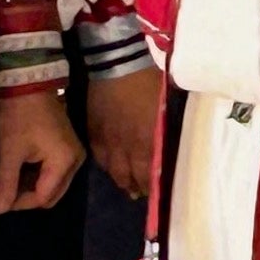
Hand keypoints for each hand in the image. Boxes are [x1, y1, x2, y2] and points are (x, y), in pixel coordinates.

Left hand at [0, 92, 85, 212]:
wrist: (31, 85)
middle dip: (28, 197)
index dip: (20, 203)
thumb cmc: (20, 117)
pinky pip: (55, 173)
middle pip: (52, 195)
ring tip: (12, 180)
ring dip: (33, 187)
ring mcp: (75, 155)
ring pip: (54, 185)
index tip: (0, 200)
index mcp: (64, 162)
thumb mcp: (10, 151)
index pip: (43, 197)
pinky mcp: (69, 148)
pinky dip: (39, 177)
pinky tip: (22, 169)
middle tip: (6, 191)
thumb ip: (6, 183)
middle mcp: (76, 162)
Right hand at [87, 69, 162, 199]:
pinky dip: (106, 165)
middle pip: (132, 176)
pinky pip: (99, 157)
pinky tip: (110, 168)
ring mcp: (109, 141)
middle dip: (138, 187)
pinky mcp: (94, 133)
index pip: (151, 171)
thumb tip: (166, 138)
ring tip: (127, 187)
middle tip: (140, 193)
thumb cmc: (147, 80)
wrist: (117, 65)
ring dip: (122, 181)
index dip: (152, 184)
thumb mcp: (163, 104)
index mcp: (149, 139)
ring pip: (115, 170)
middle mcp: (129, 146)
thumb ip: (163, 125)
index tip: (155, 190)